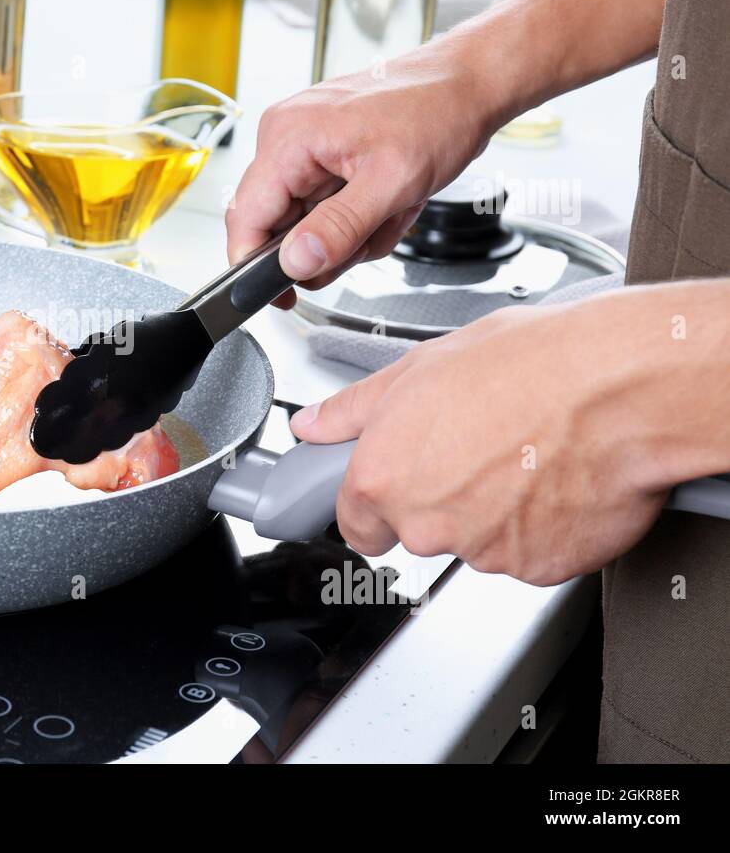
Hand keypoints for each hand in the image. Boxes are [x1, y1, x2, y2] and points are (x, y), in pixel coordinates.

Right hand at [227, 45, 500, 295]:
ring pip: (305, 222)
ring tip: (390, 207)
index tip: (281, 294)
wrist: (469, 83)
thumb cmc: (438, 111)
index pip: (246, 217)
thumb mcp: (392, 182)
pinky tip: (386, 198)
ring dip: (350, 231)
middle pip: (277, 225)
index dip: (256, 264)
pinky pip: (323, 206)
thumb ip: (339, 228)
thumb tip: (295, 262)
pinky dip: (357, 215)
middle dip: (327, 245)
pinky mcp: (321, 151)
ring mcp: (302, 143)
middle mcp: (286, 137)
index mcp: (288, 138)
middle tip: (371, 235)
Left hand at [289, 296, 685, 584]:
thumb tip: (313, 422)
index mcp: (383, 477)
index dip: (377, 504)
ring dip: (495, 512)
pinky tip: (557, 480)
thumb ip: (356, 407)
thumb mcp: (421, 366)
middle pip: (418, 531)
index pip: (355, 523)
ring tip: (528, 454)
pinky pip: (529, 554)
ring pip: (476, 542)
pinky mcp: (539, 567)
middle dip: (442, 500)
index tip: (398, 486)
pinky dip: (541, 527)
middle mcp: (425, 524)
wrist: (619, 388)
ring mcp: (483, 551)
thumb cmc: (528, 366)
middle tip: (481, 447)